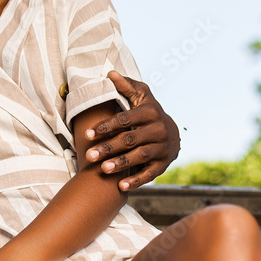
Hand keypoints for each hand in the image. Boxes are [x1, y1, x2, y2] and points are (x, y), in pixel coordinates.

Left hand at [82, 71, 180, 190]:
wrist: (172, 132)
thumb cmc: (148, 112)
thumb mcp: (141, 97)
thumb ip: (126, 86)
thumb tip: (110, 73)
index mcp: (150, 112)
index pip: (125, 119)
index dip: (106, 126)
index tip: (88, 134)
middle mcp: (158, 130)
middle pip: (130, 140)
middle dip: (109, 148)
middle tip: (89, 156)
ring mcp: (162, 148)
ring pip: (140, 157)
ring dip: (121, 164)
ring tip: (102, 170)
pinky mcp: (164, 164)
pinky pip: (150, 174)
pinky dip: (136, 181)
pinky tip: (121, 186)